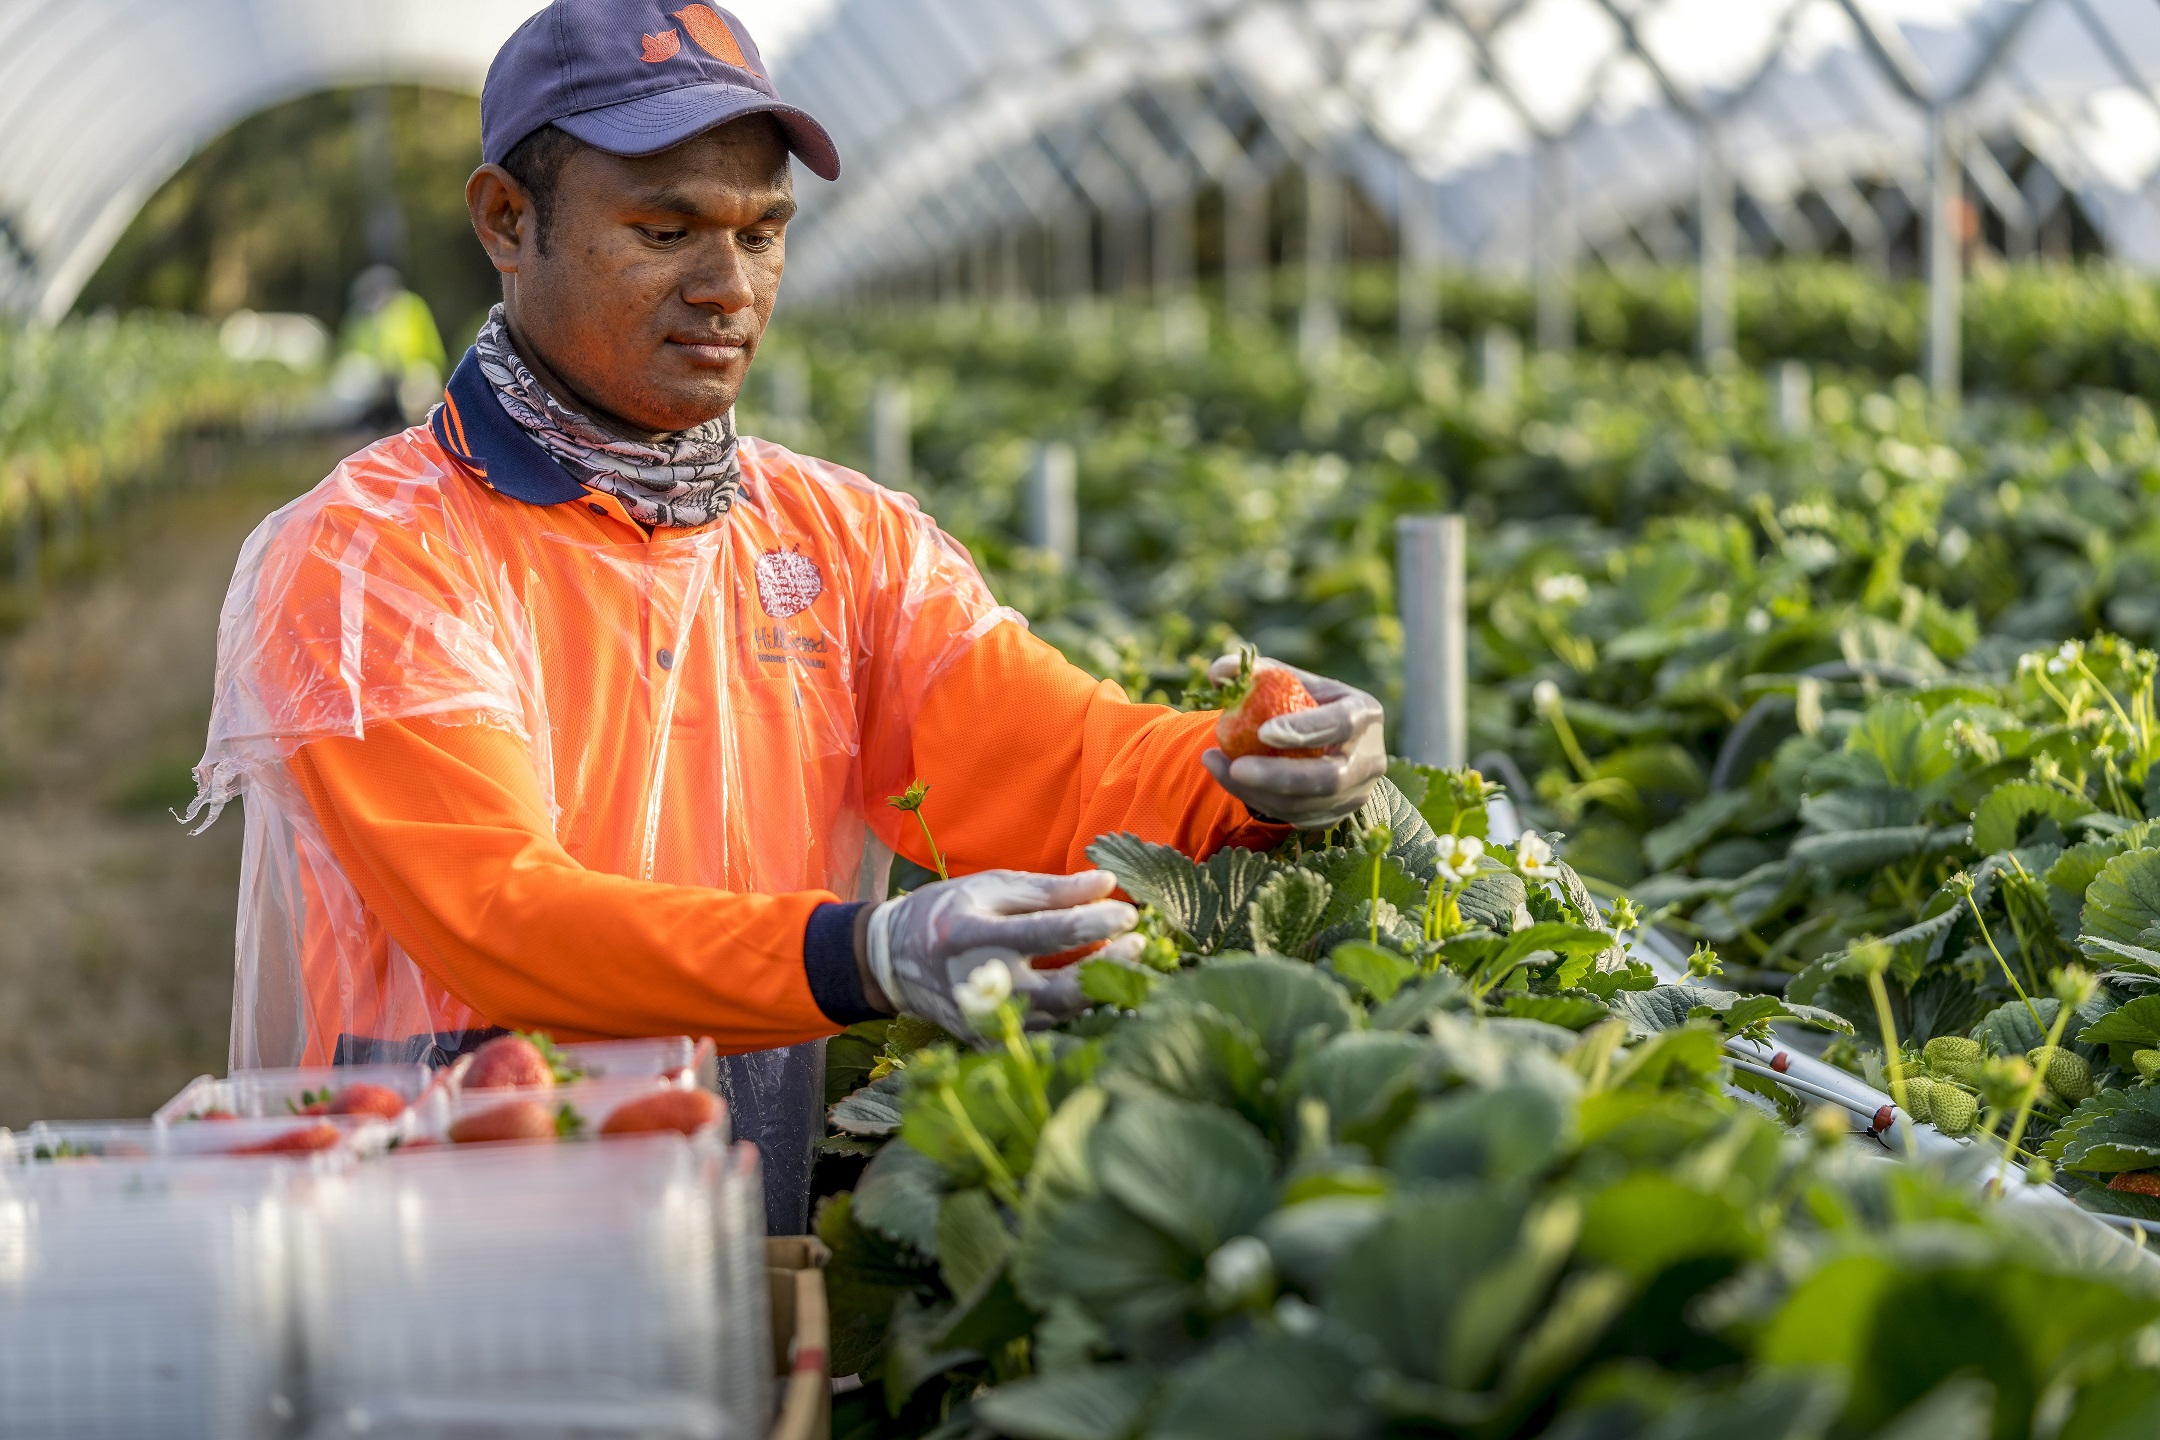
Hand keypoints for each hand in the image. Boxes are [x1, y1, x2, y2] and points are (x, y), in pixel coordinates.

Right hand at [861, 869, 1142, 1039]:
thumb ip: (1049, 890)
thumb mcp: (991, 887)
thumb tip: (1108, 885)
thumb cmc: (947, 912)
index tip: (1126, 914)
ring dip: (1100, 991)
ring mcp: (984, 1021)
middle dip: (1107, 969)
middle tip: (1141, 945)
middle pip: (1059, 991)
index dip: (1091, 924)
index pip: (1044, 934)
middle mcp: (979, 985)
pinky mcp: (990, 1041)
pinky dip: (1078, 1013)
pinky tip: (1100, 990)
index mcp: (973, 936)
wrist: (892, 961)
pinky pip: (1046, 1031)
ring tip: (1129, 963)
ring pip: (1060, 1016)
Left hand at [1200, 655, 1386, 829]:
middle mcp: (1369, 759)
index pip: (1340, 724)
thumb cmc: (1302, 702)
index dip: (1304, 730)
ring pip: (1305, 804)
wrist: (1323, 742)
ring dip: (1255, 790)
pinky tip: (1228, 779)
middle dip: (1278, 776)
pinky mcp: (1334, 816)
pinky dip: (1257, 800)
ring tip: (1216, 765)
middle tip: (1236, 768)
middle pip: (1328, 778)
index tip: (1261, 731)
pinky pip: (1293, 817)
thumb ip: (1255, 672)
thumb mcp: (1287, 680)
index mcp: (1365, 714)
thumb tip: (1219, 673)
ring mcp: (1355, 793)